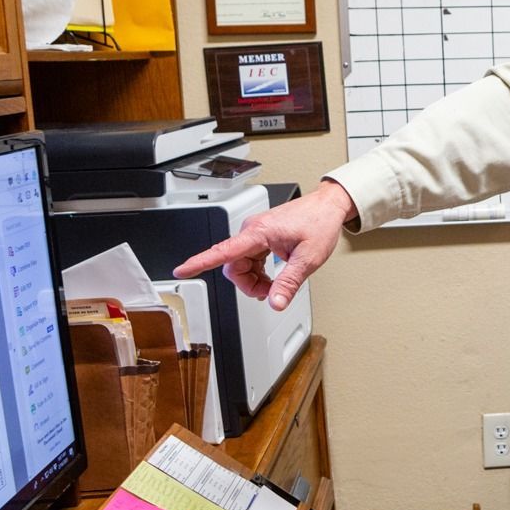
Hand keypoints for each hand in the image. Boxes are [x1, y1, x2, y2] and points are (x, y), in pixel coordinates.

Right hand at [170, 182, 355, 309]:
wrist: (327, 207)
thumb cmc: (319, 223)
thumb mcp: (308, 259)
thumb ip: (289, 283)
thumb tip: (275, 303)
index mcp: (259, 232)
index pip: (223, 251)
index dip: (199, 262)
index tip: (182, 270)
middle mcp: (252, 231)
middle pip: (233, 266)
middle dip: (248, 284)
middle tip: (270, 293)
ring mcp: (256, 234)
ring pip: (241, 266)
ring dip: (254, 280)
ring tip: (276, 286)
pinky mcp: (261, 238)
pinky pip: (250, 261)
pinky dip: (259, 273)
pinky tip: (272, 277)